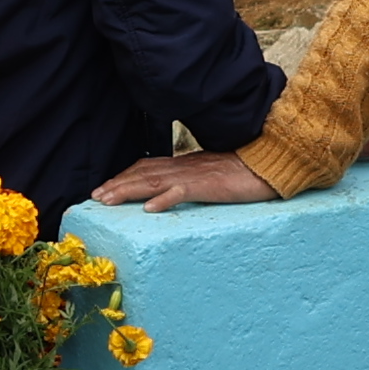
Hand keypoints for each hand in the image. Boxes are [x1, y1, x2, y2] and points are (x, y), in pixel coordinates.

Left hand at [94, 152, 275, 212]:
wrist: (274, 161)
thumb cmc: (248, 170)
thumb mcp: (215, 174)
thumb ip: (195, 179)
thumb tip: (177, 190)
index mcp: (187, 164)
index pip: (148, 167)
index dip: (125, 177)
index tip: (105, 188)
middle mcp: (186, 166)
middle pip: (144, 173)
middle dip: (117, 184)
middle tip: (95, 197)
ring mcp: (196, 175)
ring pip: (155, 181)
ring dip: (128, 190)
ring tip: (107, 200)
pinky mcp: (210, 185)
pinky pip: (183, 191)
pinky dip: (164, 199)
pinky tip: (149, 208)